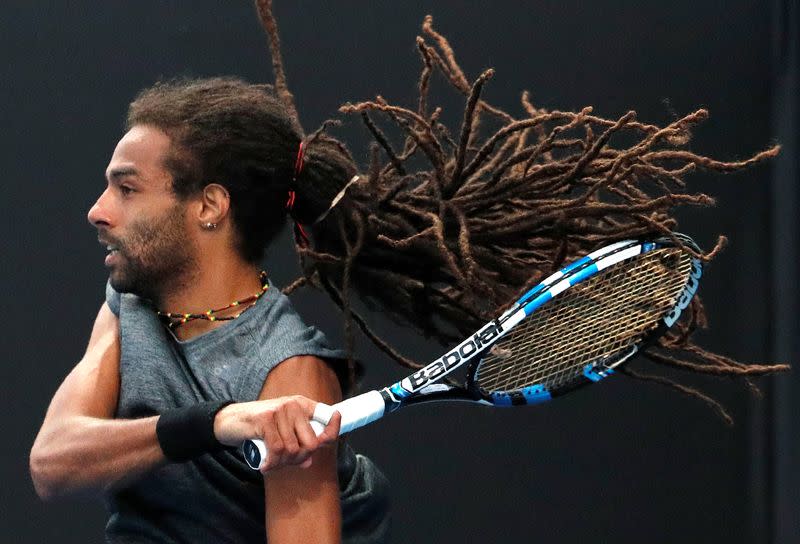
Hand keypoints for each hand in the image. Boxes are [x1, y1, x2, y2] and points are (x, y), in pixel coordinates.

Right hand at [213, 396, 340, 471]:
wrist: (230, 420)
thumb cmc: (259, 428)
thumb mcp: (282, 431)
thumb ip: (296, 444)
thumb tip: (309, 462)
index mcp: (302, 405)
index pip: (326, 416)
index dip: (332, 430)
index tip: (327, 441)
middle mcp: (293, 405)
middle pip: (311, 442)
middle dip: (299, 459)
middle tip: (285, 462)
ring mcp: (279, 411)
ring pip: (293, 450)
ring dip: (282, 464)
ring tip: (272, 463)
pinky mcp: (265, 419)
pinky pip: (277, 450)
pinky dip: (273, 463)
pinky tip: (266, 466)